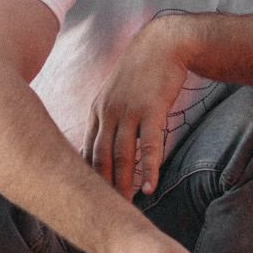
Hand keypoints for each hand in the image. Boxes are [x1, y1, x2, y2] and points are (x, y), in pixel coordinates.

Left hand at [85, 17, 190, 195]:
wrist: (166, 43)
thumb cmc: (144, 68)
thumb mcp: (117, 89)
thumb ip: (109, 112)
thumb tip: (105, 137)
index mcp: (98, 109)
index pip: (87, 149)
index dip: (86, 174)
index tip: (88, 195)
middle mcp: (108, 111)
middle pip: (100, 156)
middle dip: (101, 185)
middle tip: (105, 209)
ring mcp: (129, 110)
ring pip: (122, 155)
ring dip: (124, 183)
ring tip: (126, 205)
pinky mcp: (151, 110)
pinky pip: (149, 146)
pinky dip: (148, 169)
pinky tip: (150, 188)